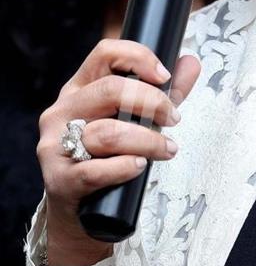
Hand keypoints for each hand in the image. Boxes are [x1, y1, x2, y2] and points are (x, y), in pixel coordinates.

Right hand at [37, 39, 199, 265]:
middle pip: (109, 89)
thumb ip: (166, 92)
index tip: (165, 76)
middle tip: (174, 119)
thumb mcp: (138, 118)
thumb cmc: (111, 155)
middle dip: (153, 103)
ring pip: (107, 132)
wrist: (83, 211)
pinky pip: (95, 170)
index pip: (104, 54)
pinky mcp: (59, 178)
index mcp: (80, 87)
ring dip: (148, 141)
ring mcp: (55, 144)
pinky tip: (139, 167)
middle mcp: (62, 110)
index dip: (138, 57)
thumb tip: (191, 62)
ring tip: (168, 150)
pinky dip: (124, 167)